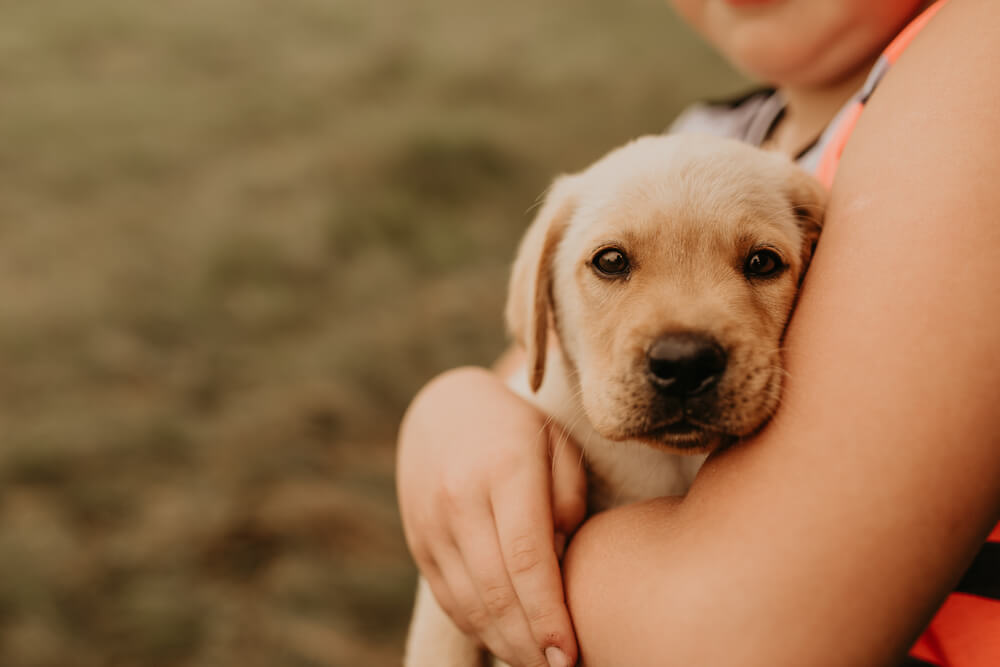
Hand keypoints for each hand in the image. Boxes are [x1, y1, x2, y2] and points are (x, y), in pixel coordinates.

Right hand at [397, 366, 586, 666]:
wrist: (442, 410)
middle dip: (531, 643)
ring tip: (538, 662)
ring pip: (469, 604)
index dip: (548, 615)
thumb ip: (568, 500)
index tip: (570, 654)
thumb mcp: (556, 445)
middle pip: (496, 592)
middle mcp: (460, 499)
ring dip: (505, 643)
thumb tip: (560, 563)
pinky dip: (479, 628)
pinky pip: (450, 598)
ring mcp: (432, 523)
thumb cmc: (517, 431)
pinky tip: (507, 640)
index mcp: (504, 469)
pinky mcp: (419, 542)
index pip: (527, 558)